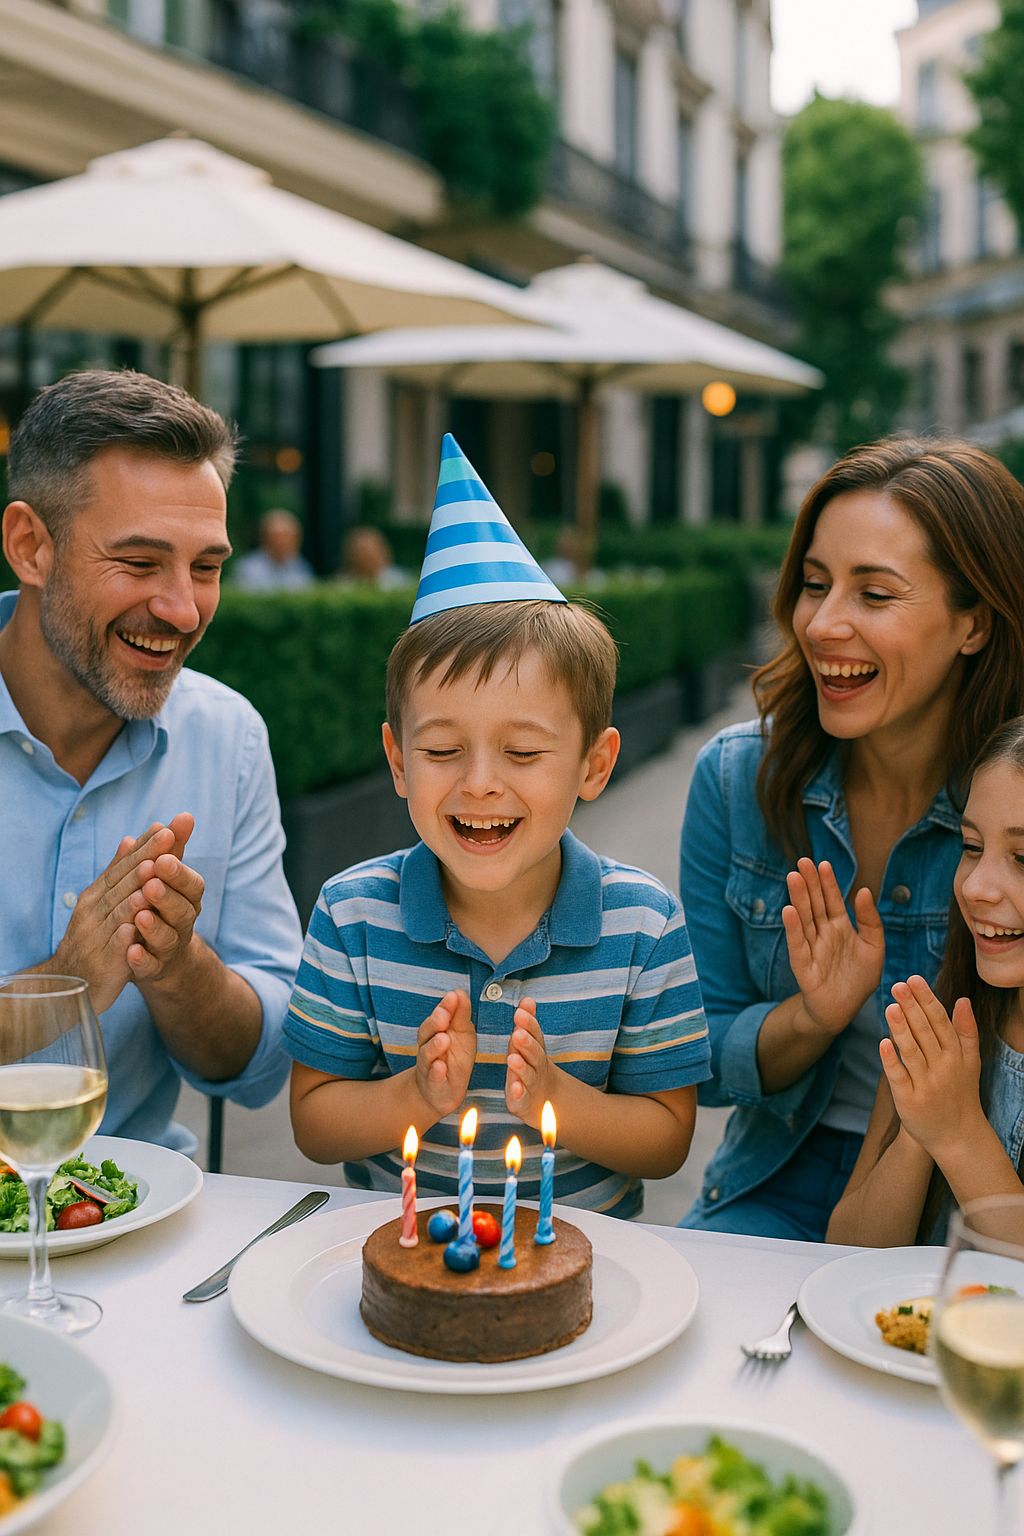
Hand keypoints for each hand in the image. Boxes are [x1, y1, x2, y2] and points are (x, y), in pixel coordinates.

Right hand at [51, 824, 178, 1013]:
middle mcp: (93, 912)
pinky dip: (124, 937)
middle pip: (122, 883)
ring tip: (154, 875)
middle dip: (146, 859)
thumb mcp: (104, 903)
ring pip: (117, 912)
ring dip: (135, 893)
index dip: (144, 847)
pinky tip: (137, 927)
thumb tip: (130, 837)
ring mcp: (95, 937)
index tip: (166, 827)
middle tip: (168, 838)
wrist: (67, 982)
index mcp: (96, 895)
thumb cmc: (93, 938)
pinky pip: (114, 949)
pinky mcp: (102, 964)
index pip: (122, 867)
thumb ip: (119, 873)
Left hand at [125, 815, 205, 985]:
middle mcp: (183, 923)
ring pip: (168, 938)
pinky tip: (130, 951)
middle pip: (183, 910)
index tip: (162, 859)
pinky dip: (141, 959)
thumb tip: (184, 816)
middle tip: (151, 883)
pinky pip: (150, 966)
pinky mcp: (154, 969)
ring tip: (139, 916)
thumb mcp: (167, 878)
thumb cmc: (162, 907)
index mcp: (187, 898)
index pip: (191, 884)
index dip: (178, 873)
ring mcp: (169, 948)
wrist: (162, 957)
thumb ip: (172, 850)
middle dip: (167, 896)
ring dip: (154, 926)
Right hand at [414, 990, 475, 1118]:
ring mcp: (429, 1065)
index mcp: (436, 1031)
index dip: (445, 1007)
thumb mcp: (462, 1034)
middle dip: (435, 1022)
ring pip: (428, 1054)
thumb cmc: (452, 1057)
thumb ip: (459, 1015)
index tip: (453, 996)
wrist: (440, 1091)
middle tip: (444, 1015)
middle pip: (427, 1032)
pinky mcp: (433, 1083)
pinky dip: (436, 1072)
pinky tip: (440, 1067)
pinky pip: (433, 1077)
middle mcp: (428, 1046)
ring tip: (443, 1039)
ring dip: (434, 1046)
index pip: (438, 1016)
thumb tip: (459, 991)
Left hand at [505, 998, 556, 1125]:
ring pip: (528, 1074)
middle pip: (534, 1053)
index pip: (535, 1034)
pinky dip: (520, 1092)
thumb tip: (528, 998)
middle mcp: (536, 1065)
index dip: (529, 1024)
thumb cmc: (531, 1064)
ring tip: (512, 1058)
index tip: (520, 1012)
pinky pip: (522, 1097)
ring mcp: (531, 1083)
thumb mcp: (530, 1042)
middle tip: (518, 1033)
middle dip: (527, 1043)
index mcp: (536, 1048)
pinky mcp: (524, 1100)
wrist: (544, 1098)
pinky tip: (516, 1088)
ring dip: (521, 1066)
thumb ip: (528, 1023)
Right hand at [782, 858, 884, 1034]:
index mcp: (840, 927)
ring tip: (793, 877)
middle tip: (803, 861)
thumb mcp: (874, 947)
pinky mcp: (804, 967)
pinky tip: (789, 911)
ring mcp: (812, 949)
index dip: (828, 883)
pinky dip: (793, 929)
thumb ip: (871, 921)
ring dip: (798, 899)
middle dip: (809, 883)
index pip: (832, 900)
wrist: (845, 1010)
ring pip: (804, 919)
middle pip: (815, 904)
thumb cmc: (858, 979)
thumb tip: (863, 890)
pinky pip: (798, 945)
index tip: (824, 863)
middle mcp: (823, 934)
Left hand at [881, 976, 984, 1160]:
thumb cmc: (961, 1092)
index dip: (926, 1000)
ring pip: (912, 1053)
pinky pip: (899, 1078)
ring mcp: (927, 1085)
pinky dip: (892, 1061)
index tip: (914, 979)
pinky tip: (883, 1043)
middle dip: (911, 1008)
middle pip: (925, 1033)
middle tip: (897, 985)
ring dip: (901, 1030)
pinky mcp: (910, 1101)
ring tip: (890, 1007)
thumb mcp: (970, 1061)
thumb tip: (962, 999)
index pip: (940, 1021)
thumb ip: (966, 1031)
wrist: (958, 1136)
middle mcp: (943, 1068)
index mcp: (957, 1055)